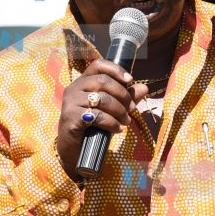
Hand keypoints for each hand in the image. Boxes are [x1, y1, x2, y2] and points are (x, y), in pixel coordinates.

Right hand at [56, 59, 146, 182]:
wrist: (73, 150)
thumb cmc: (91, 127)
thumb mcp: (110, 110)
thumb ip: (125, 98)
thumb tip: (144, 88)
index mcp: (82, 82)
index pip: (98, 65)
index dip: (115, 69)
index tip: (130, 80)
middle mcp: (73, 89)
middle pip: (103, 81)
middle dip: (122, 95)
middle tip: (132, 108)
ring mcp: (70, 102)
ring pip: (102, 99)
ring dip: (120, 111)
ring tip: (126, 122)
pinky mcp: (71, 117)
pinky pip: (97, 115)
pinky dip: (111, 122)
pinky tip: (117, 129)